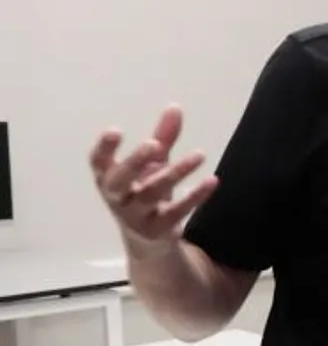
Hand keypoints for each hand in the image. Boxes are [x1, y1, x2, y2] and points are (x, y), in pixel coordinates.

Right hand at [90, 106, 217, 251]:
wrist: (149, 239)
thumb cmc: (145, 191)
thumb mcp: (153, 164)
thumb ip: (163, 137)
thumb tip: (175, 107)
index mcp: (108, 178)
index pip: (97, 163)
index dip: (103, 148)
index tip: (115, 130)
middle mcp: (117, 197)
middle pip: (120, 181)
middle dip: (134, 162)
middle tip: (153, 144)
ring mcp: (135, 216)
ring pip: (153, 193)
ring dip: (177, 173)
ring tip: (200, 154)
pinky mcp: (158, 230)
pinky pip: (177, 212)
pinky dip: (195, 196)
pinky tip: (212, 181)